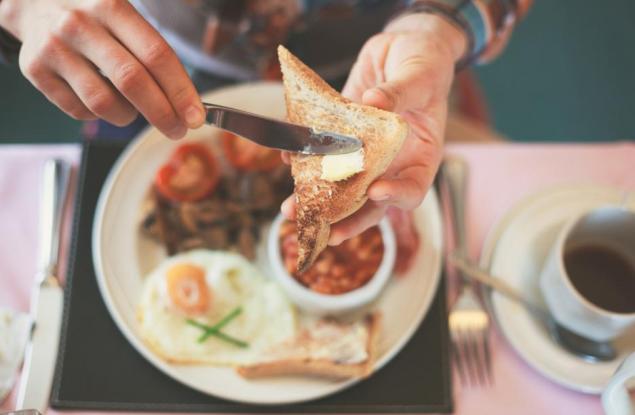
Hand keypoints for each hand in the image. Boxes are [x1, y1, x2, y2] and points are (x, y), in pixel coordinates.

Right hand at [0, 0, 204, 138]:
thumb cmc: (93, 14)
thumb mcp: (123, 12)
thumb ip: (153, 50)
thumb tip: (188, 103)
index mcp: (112, 6)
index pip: (156, 55)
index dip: (180, 90)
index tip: (195, 116)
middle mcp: (80, 25)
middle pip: (132, 82)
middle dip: (162, 114)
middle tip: (177, 129)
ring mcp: (55, 47)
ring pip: (103, 103)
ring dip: (128, 116)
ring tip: (133, 110)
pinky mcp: (35, 69)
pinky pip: (79, 111)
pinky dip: (98, 115)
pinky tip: (103, 100)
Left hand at [282, 13, 465, 244]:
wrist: (401, 48)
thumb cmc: (425, 63)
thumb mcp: (420, 74)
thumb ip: (400, 92)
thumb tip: (374, 103)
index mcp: (421, 156)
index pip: (412, 188)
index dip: (396, 196)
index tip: (376, 191)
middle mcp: (391, 163)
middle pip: (371, 202)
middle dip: (345, 218)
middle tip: (321, 230)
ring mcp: (365, 153)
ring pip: (342, 185)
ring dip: (316, 199)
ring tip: (291, 209)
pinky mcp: (342, 137)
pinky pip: (323, 154)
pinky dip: (304, 158)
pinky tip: (288, 158)